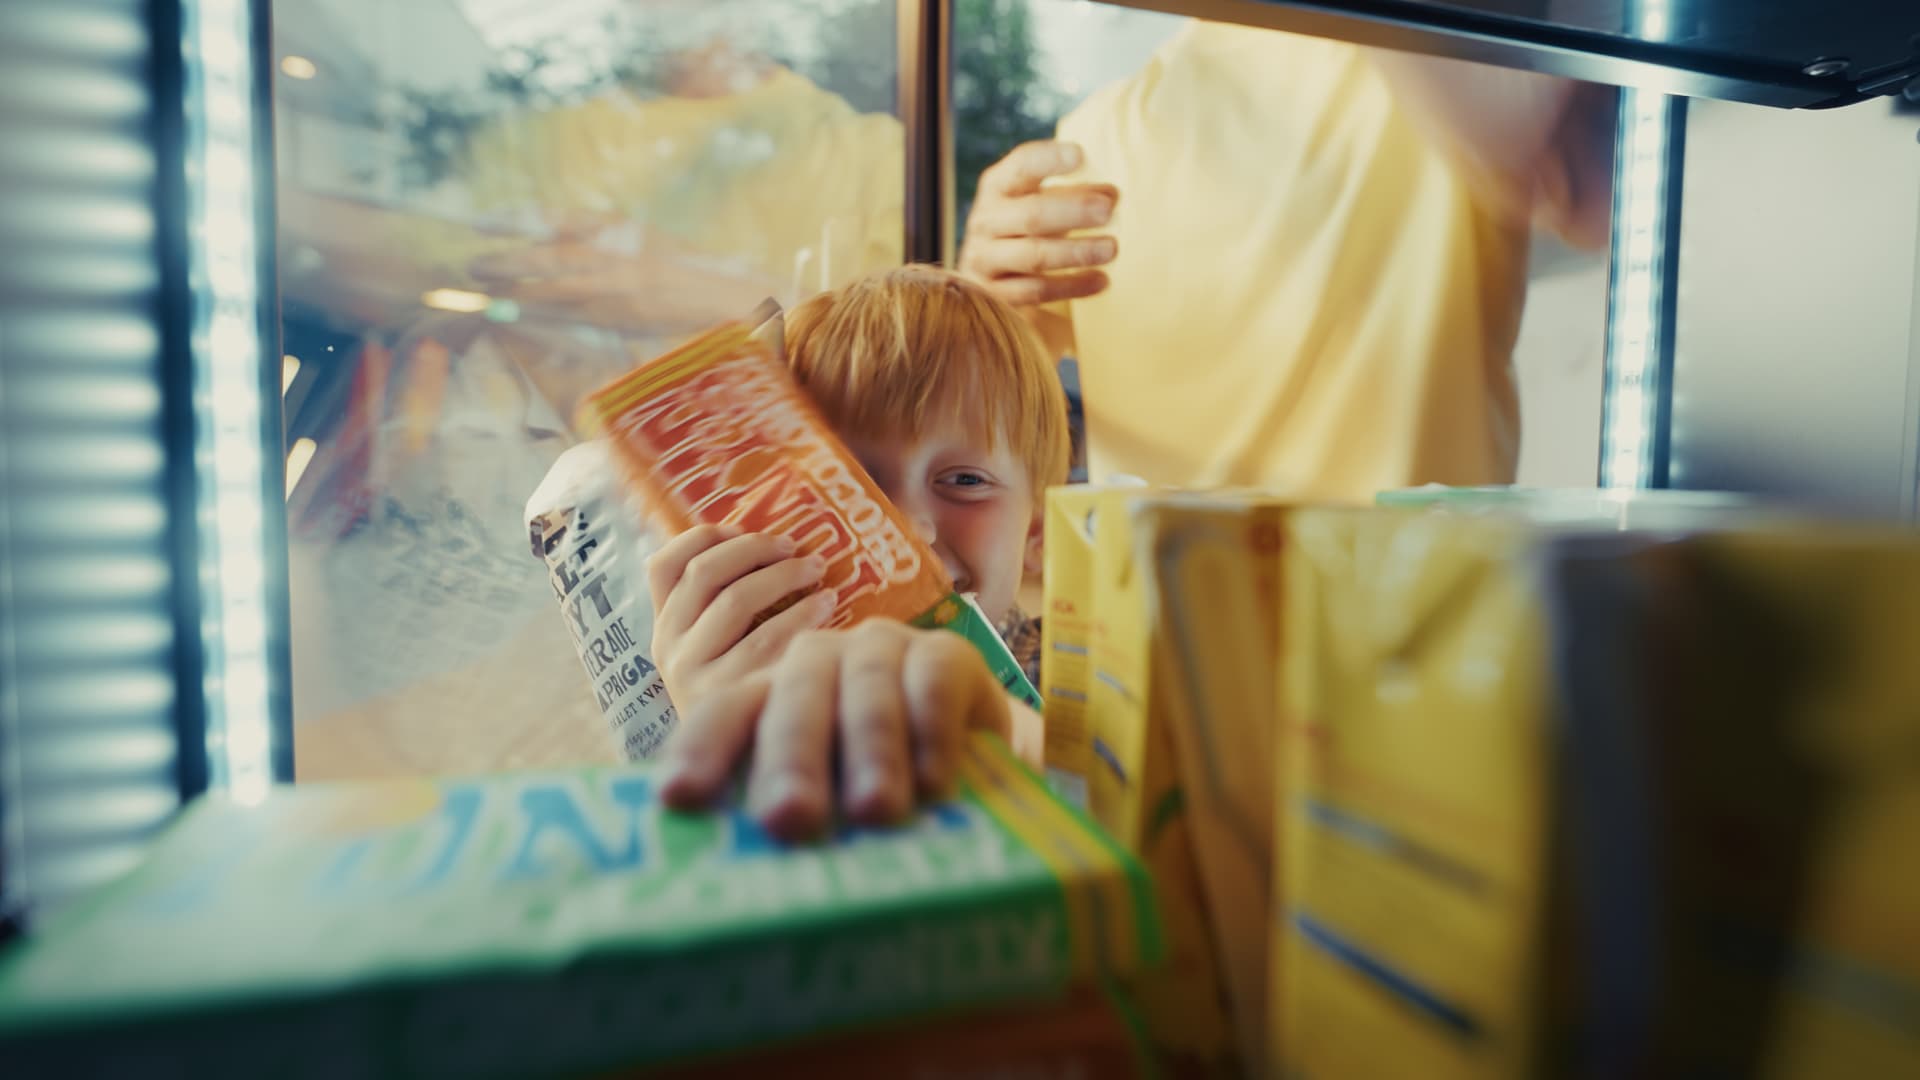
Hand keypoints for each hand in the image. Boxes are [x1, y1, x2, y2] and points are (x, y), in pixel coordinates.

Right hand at [645, 524, 836, 710]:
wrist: (748, 768)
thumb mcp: (720, 650)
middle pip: (705, 573)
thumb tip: (779, 543)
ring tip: (819, 570)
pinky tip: (829, 605)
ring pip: (735, 598)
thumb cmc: (748, 691)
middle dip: (755, 549)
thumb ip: (727, 606)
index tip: (745, 528)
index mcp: (663, 628)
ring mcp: (692, 673)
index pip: (663, 566)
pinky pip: (766, 639)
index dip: (704, 537)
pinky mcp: (725, 697)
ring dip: (784, 575)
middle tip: (797, 547)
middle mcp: (668, 647)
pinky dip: (801, 614)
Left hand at [660, 620, 1015, 840]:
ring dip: (870, 753)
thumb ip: (790, 824)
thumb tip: (742, 899)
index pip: (725, 715)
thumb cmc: (879, 787)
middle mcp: (815, 663)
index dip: (701, 752)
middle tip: (790, 819)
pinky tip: (936, 785)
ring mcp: (881, 651)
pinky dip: (932, 733)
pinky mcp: (946, 654)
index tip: (680, 799)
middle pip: (792, 703)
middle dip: (790, 761)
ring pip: (866, 691)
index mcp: (767, 696)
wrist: (970, 753)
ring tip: (875, 813)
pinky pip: (932, 684)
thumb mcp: (830, 804)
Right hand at [959, 140, 1119, 307]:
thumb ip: (1076, 195)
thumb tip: (1113, 195)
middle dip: (1073, 211)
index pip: (1021, 166)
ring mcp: (986, 260)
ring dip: (1077, 251)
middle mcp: (985, 221)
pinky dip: (1073, 286)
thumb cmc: (1027, 227)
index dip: (1049, 160)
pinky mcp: (996, 296)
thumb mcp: (1046, 202)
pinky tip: (1102, 281)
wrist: (988, 275)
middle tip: (1108, 211)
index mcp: (997, 187)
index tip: (1081, 156)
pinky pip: (1038, 291)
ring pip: (1035, 255)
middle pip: (1032, 215)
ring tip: (1112, 248)